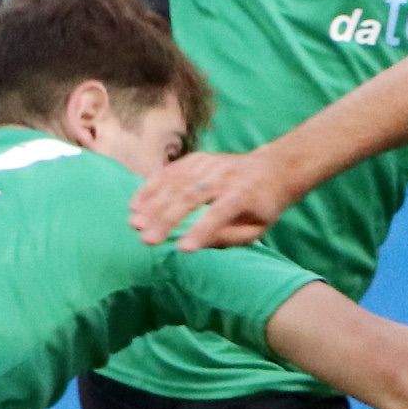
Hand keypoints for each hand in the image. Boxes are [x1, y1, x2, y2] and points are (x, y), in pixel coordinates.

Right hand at [132, 146, 293, 249]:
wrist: (273, 168)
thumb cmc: (263, 207)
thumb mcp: (256, 228)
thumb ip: (229, 237)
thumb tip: (198, 244)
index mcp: (243, 193)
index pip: (219, 213)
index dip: (201, 231)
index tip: (182, 249)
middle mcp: (224, 175)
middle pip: (191, 195)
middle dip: (166, 219)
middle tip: (146, 239)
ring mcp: (209, 163)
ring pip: (176, 182)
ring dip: (152, 203)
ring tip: (135, 223)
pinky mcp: (197, 159)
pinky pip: (170, 171)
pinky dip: (151, 186)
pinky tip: (136, 203)